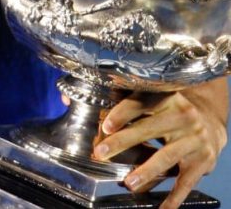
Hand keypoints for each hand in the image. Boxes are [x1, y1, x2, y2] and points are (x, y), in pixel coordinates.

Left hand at [93, 80, 229, 208]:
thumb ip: (128, 107)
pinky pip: (185, 182)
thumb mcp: (155, 102)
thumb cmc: (171, 112)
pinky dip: (173, 197)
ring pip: (166, 157)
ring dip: (145, 171)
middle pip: (149, 130)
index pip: (141, 103)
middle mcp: (183, 116)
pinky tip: (162, 208)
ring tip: (127, 183)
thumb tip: (86, 114)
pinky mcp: (203, 161)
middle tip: (100, 153)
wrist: (210, 122)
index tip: (105, 126)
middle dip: (123, 142)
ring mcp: (194, 140)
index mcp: (167, 98)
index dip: (122, 114)